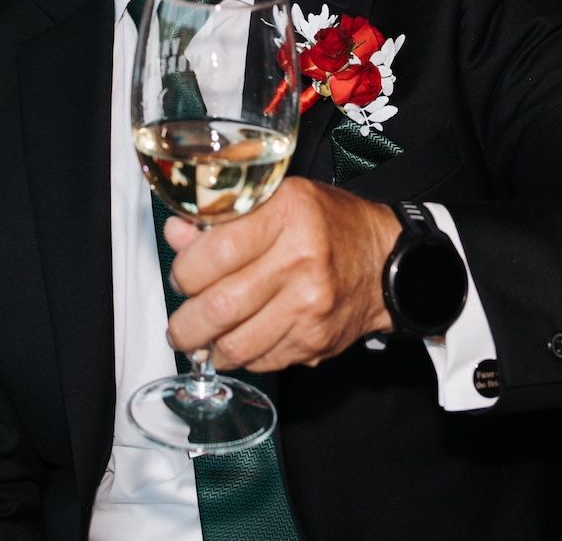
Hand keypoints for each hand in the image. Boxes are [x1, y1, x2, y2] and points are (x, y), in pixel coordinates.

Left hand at [162, 178, 401, 373]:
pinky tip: (236, 343)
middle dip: (185, 324)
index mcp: (288, 214)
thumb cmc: (327, 225)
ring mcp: (310, 307)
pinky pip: (261, 361)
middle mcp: (301, 261)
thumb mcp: (278, 200)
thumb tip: (176, 235)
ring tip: (199, 339)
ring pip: (236, 344)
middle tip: (179, 324)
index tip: (181, 276)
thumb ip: (223, 218)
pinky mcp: (315, 341)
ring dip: (207, 348)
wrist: (385, 262)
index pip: (215, 252)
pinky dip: (241, 357)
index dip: (185, 271)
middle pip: (219, 306)